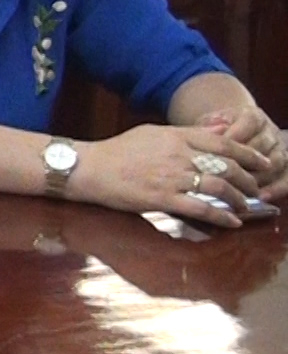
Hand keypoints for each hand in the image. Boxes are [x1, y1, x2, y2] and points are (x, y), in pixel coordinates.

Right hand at [72, 124, 270, 228]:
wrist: (89, 167)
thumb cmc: (118, 150)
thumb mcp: (153, 133)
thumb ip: (186, 133)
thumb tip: (219, 131)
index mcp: (176, 136)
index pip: (223, 143)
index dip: (248, 154)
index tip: (262, 163)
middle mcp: (178, 155)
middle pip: (227, 166)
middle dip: (248, 179)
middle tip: (257, 189)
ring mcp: (171, 177)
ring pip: (218, 186)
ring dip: (238, 199)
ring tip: (246, 206)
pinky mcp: (162, 198)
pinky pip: (200, 208)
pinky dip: (221, 216)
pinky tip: (231, 222)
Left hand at [200, 107, 287, 201]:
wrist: (231, 133)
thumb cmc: (216, 131)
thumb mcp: (209, 123)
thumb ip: (210, 126)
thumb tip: (215, 131)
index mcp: (253, 117)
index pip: (248, 125)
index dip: (233, 138)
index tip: (216, 152)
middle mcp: (271, 132)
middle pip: (262, 146)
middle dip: (244, 162)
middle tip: (227, 177)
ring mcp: (280, 150)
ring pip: (275, 164)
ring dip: (258, 178)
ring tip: (242, 190)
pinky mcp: (285, 167)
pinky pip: (287, 178)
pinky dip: (276, 189)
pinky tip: (261, 197)